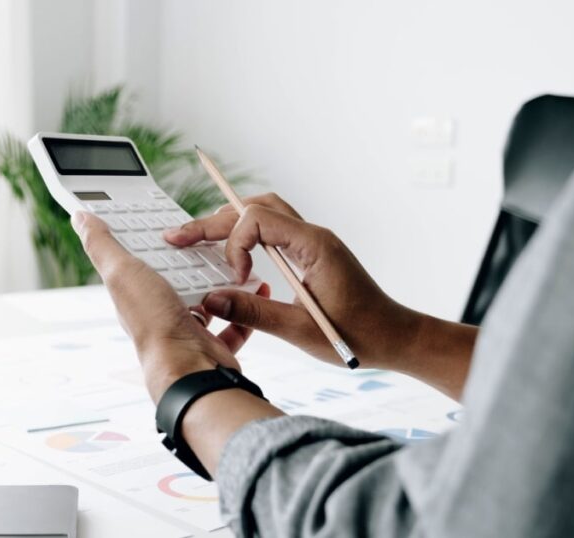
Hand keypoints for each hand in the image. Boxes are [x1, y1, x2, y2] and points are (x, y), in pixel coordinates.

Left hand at [71, 211, 268, 401]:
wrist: (190, 368)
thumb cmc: (155, 323)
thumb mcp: (122, 272)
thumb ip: (102, 245)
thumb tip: (80, 218)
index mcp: (137, 295)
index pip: (144, 260)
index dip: (155, 241)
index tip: (170, 222)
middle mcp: (160, 314)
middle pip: (179, 278)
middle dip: (195, 260)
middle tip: (213, 238)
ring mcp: (187, 331)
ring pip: (209, 300)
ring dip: (223, 282)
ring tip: (236, 261)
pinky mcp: (213, 346)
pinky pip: (234, 324)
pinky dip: (246, 309)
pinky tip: (255, 292)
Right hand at [164, 193, 475, 398]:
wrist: (396, 338)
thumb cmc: (359, 336)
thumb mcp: (300, 330)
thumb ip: (254, 313)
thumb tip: (210, 301)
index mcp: (314, 245)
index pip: (257, 219)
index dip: (235, 244)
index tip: (236, 277)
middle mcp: (313, 236)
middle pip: (254, 208)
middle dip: (213, 221)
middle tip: (176, 236)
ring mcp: (312, 243)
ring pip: (263, 213)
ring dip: (229, 223)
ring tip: (196, 239)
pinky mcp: (311, 255)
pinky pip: (273, 231)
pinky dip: (246, 236)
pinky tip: (229, 254)